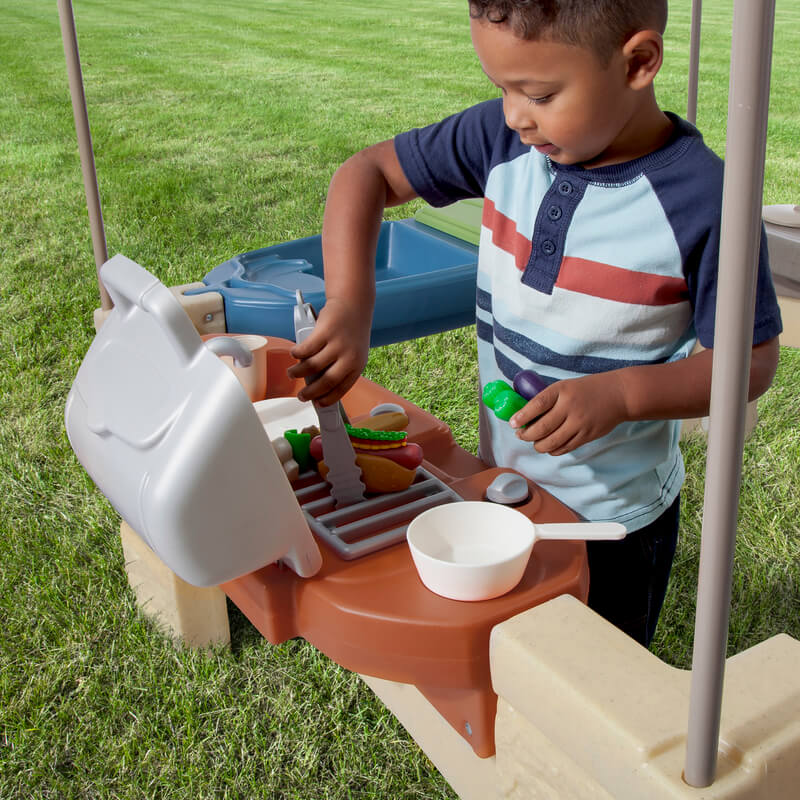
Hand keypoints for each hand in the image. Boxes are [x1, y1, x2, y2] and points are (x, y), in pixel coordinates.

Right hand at [287, 298, 370, 405]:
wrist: (353, 304)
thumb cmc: (350, 332)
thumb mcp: (352, 353)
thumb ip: (339, 368)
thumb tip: (317, 386)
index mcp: (357, 365)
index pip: (341, 389)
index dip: (327, 399)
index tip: (317, 404)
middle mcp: (349, 357)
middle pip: (326, 382)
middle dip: (310, 393)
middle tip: (301, 396)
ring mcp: (337, 344)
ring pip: (312, 366)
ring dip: (298, 373)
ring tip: (292, 374)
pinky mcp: (325, 331)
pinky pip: (306, 349)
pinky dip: (297, 354)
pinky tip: (294, 354)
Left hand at [509, 372, 628, 455]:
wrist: (618, 395)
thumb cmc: (587, 389)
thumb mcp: (565, 386)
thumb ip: (548, 399)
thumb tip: (524, 413)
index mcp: (562, 391)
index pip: (537, 405)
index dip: (522, 416)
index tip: (512, 423)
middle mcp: (570, 407)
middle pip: (542, 428)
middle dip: (526, 435)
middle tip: (519, 434)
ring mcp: (579, 423)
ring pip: (551, 442)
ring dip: (538, 445)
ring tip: (534, 442)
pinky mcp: (587, 436)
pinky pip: (564, 448)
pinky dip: (553, 449)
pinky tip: (549, 446)